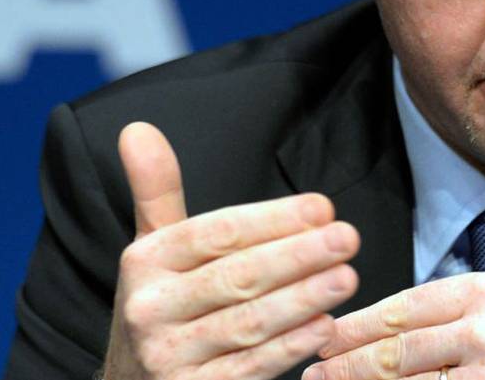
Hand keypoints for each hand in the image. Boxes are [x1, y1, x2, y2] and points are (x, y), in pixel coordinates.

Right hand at [101, 122, 361, 379]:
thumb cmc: (160, 307)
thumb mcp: (150, 250)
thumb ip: (155, 190)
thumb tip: (138, 128)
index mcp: (144, 263)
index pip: (214, 234)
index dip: (270, 220)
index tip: (321, 207)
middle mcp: (150, 310)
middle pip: (235, 276)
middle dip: (297, 255)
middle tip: (346, 237)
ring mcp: (171, 358)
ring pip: (248, 324)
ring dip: (302, 299)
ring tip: (347, 276)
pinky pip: (249, 369)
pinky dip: (290, 348)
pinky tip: (324, 327)